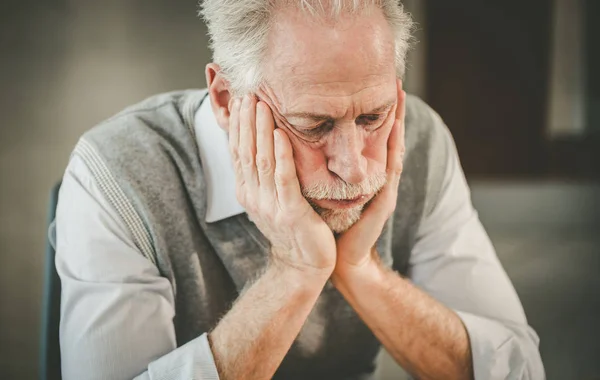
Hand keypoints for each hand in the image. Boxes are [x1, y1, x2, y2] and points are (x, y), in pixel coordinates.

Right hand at [229, 95, 336, 276]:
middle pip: (246, 151)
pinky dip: (281, 155)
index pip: (239, 151)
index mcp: (247, 190)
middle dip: (247, 121)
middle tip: (249, 92)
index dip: (239, 125)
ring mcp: (269, 205)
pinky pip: (284, 179)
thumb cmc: (293, 227)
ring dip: (261, 131)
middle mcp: (253, 196)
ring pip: (262, 160)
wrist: (304, 264)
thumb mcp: (272, 197)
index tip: (242, 98)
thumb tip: (263, 143)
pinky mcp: (290, 212)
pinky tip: (281, 135)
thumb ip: (266, 173)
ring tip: (262, 105)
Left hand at [334, 80, 405, 276]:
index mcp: (360, 176)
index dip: (371, 113)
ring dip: (398, 120)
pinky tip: (394, 128)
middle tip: (394, 79)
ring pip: (393, 147)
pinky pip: (390, 169)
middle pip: (385, 138)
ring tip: (400, 93)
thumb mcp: (322, 190)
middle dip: (392, 109)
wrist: (334, 259)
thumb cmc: (325, 225)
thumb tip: (299, 144)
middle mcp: (375, 179)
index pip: (368, 138)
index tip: (374, 86)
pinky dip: (393, 146)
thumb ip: (320, 169)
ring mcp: (382, 189)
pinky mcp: (382, 201)